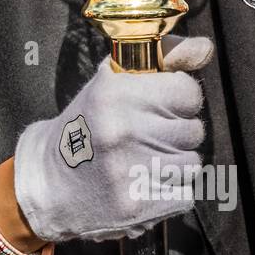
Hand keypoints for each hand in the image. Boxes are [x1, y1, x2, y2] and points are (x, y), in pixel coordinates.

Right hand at [13, 36, 212, 242]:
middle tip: (147, 137)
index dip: (180, 99)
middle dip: (176, 133)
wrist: (49, 185)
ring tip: (143, 161)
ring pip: (191, 164)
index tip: (163, 105)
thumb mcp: (112, 83)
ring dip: (174, 164)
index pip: (189, 93)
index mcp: (115, 94)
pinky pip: (184, 195)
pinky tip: (141, 184)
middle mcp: (123, 131)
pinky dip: (168, 192)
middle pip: (194, 130)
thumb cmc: (85, 128)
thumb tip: (205, 48)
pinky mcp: (138, 207)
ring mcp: (130, 171)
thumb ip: (162, 60)